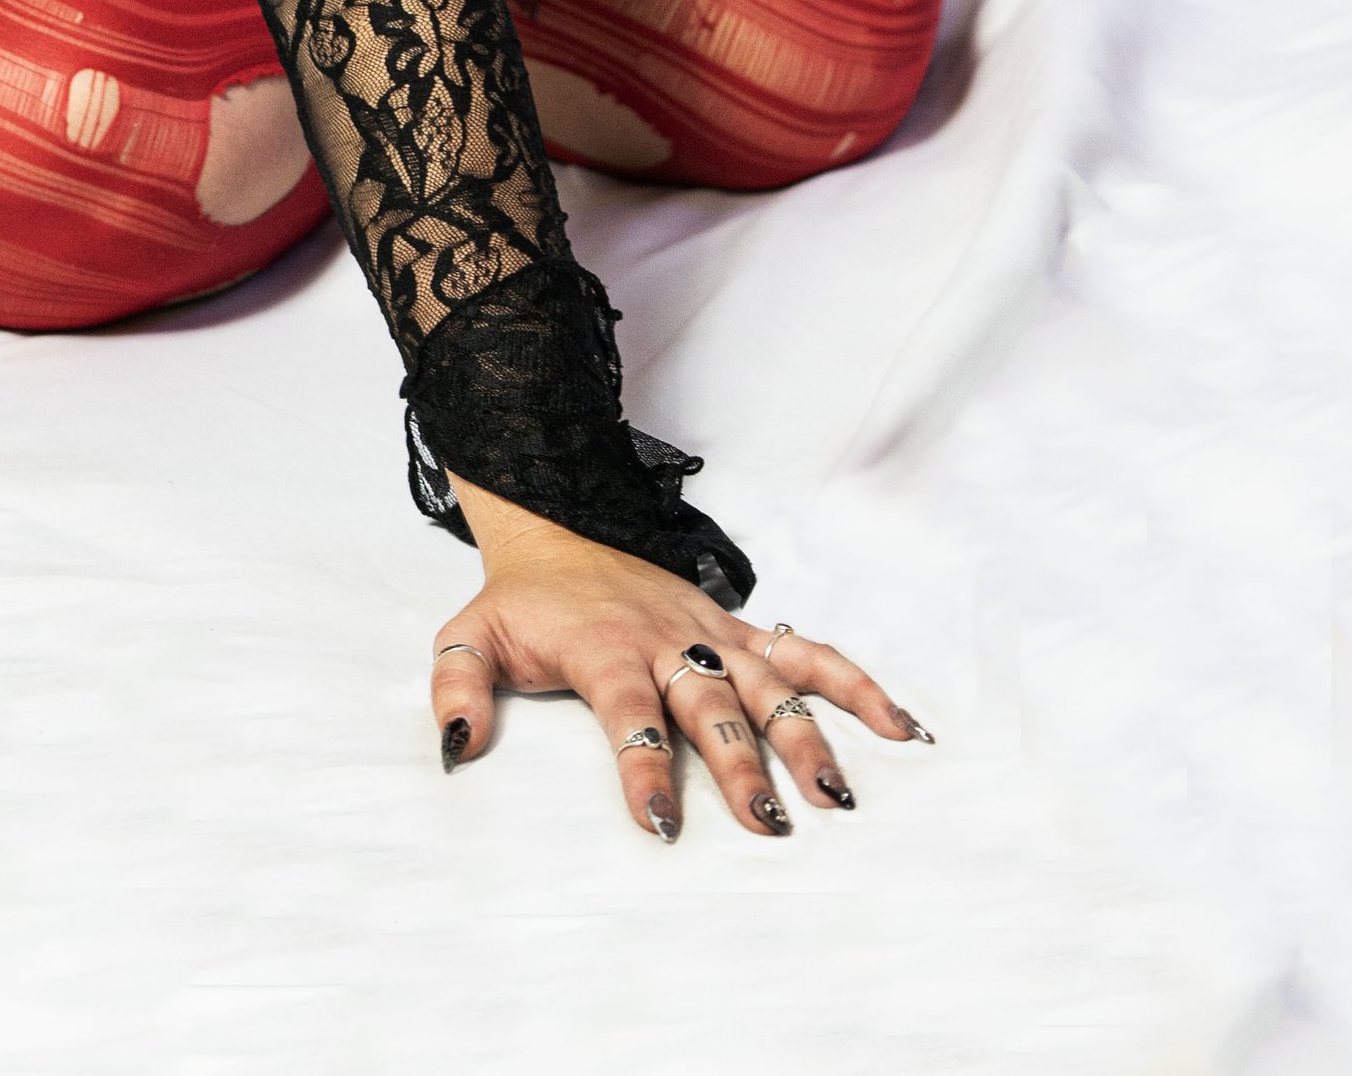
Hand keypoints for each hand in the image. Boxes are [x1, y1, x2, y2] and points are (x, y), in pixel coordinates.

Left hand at [432, 474, 931, 838]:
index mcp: (603, 646)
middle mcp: (666, 637)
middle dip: (740, 763)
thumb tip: (457, 748)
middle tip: (770, 821)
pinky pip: (802, 653)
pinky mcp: (734, 627)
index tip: (662, 825)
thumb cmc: (519, 602)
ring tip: (838, 794)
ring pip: (767, 683)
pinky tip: (897, 726)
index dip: (643, 766)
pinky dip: (852, 683)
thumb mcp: (467, 636)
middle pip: (711, 703)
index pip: (629, 710)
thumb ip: (454, 689)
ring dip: (804, 736)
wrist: (554, 526)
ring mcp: (708, 630)